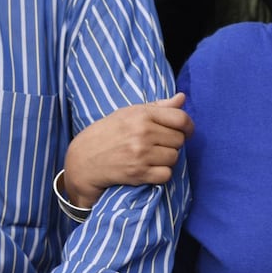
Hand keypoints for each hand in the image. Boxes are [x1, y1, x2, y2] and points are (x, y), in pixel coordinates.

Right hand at [62, 95, 193, 207]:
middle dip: (173, 143)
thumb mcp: (129, 113)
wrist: (83, 159)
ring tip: (152, 156)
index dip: (188, 126)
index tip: (185, 131)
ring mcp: (141, 154)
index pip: (180, 118)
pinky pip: (166, 174)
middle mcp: (142, 133)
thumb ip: (158, 106)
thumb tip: (182, 98)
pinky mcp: (139, 173)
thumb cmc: (107, 133)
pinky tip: (149, 169)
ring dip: (167, 159)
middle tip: (159, 144)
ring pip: (174, 157)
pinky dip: (161, 174)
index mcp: (141, 115)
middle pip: (179, 140)